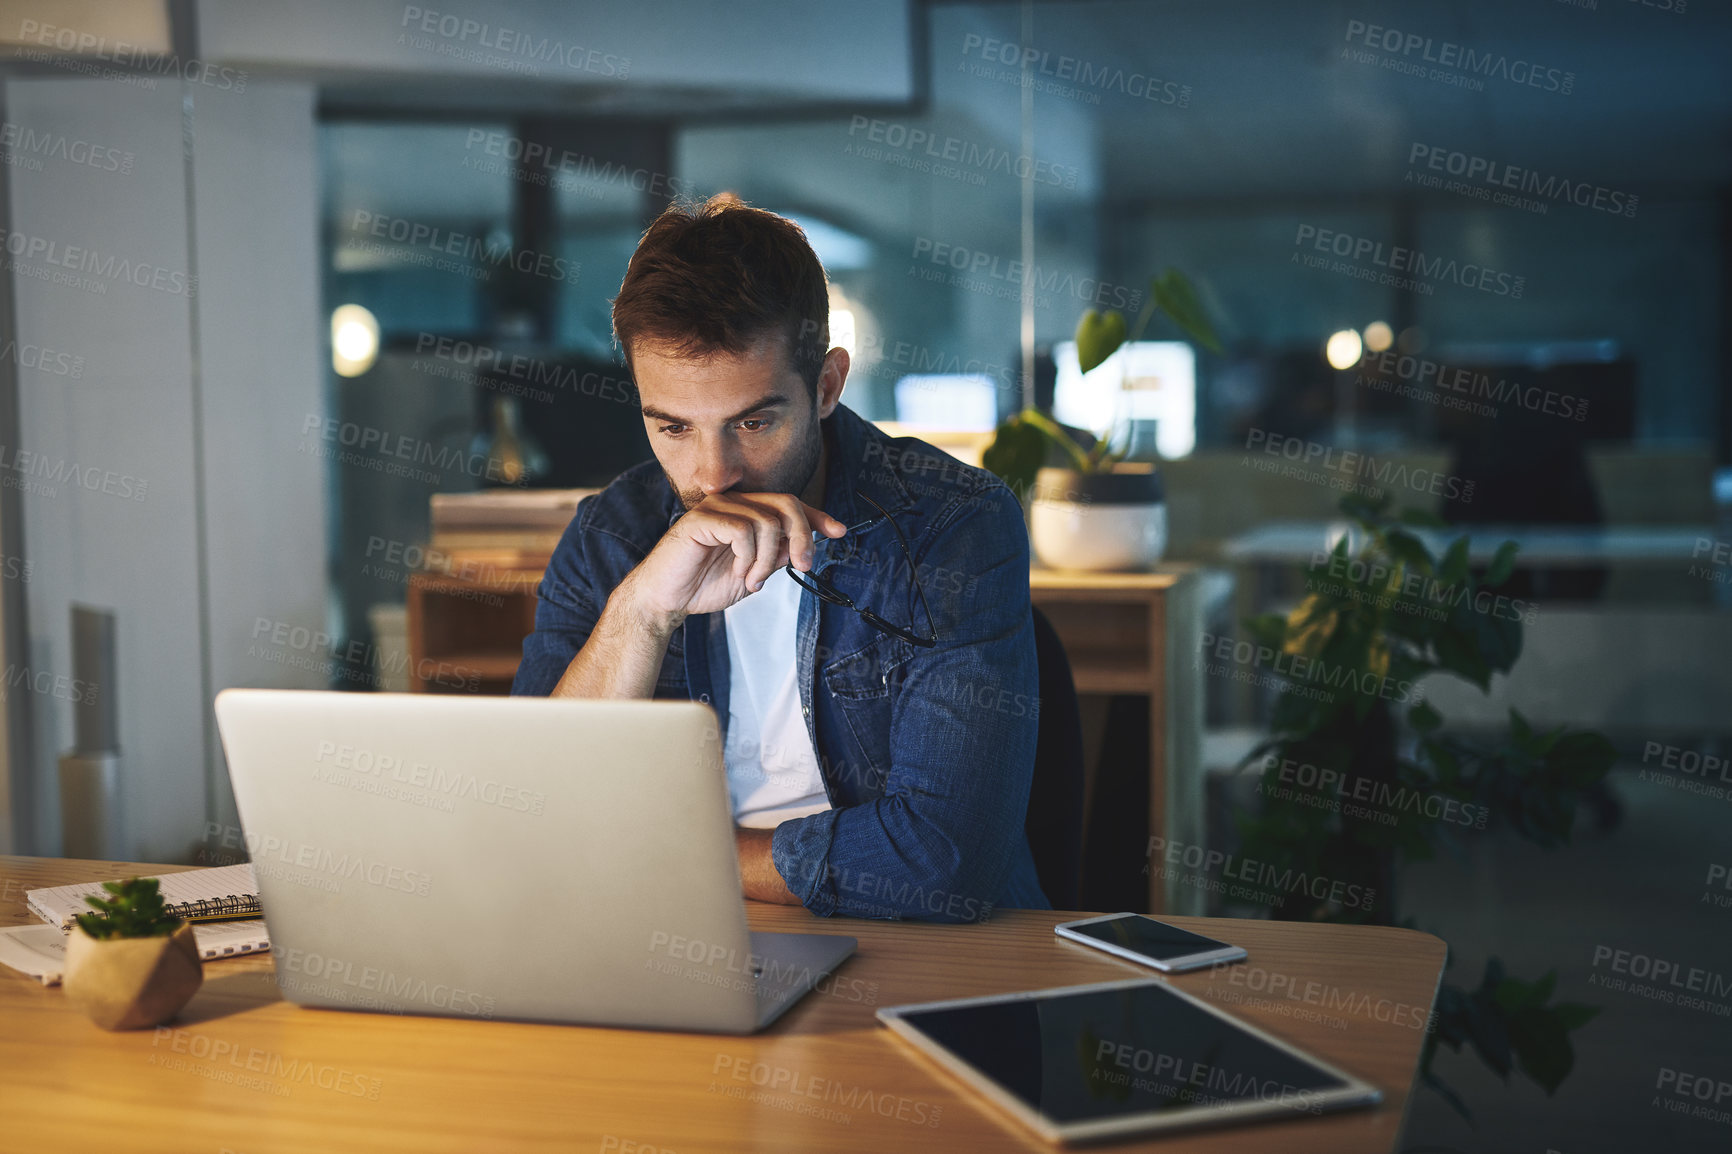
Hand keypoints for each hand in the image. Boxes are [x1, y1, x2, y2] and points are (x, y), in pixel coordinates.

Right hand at [621, 492, 846, 627]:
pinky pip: (743, 530)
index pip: (790, 505)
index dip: (818, 516)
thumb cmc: (703, 584)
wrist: (666, 600)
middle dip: (802, 536)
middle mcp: (734, 504)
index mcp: (748, 513)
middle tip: (803, 565)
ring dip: (768, 558)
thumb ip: (777, 556)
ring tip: (753, 579)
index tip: (839, 531)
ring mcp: (717, 508)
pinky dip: (748, 557)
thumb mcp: (754, 573)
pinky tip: (739, 572)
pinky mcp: (702, 518)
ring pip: (767, 521)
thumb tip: (804, 546)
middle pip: (786, 504)